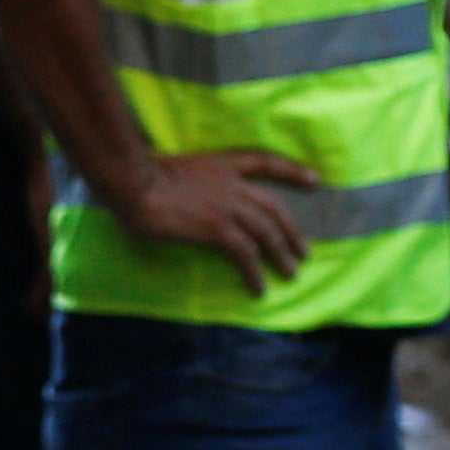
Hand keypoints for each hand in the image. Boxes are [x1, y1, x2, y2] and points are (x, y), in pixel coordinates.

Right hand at [106, 146, 322, 294]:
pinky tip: (258, 287)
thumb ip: (191, 183)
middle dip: (291, 230)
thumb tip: (189, 200)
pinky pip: (245, 253)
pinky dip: (255, 272)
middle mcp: (231, 183)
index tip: (314, 179)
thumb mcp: (175, 170)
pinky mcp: (217, 228)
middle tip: (303, 251)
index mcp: (222, 164)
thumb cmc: (142, 176)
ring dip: (281, 254)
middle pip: (273, 206)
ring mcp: (227, 206)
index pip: (265, 162)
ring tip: (290, 273)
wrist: (134, 182)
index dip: (292, 171)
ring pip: (266, 232)